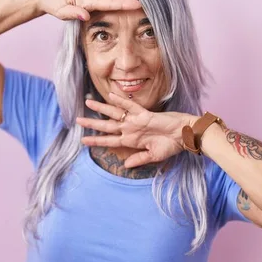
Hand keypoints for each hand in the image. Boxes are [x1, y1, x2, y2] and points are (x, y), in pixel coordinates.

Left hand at [75, 93, 197, 167]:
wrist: (184, 136)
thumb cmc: (171, 146)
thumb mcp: (153, 156)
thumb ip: (138, 159)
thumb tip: (125, 166)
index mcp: (131, 141)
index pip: (109, 141)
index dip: (96, 141)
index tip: (83, 142)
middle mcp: (130, 130)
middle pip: (107, 126)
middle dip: (92, 124)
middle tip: (77, 120)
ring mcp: (136, 121)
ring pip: (114, 113)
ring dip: (101, 108)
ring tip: (87, 103)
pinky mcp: (144, 114)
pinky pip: (130, 106)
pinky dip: (121, 101)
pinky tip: (111, 95)